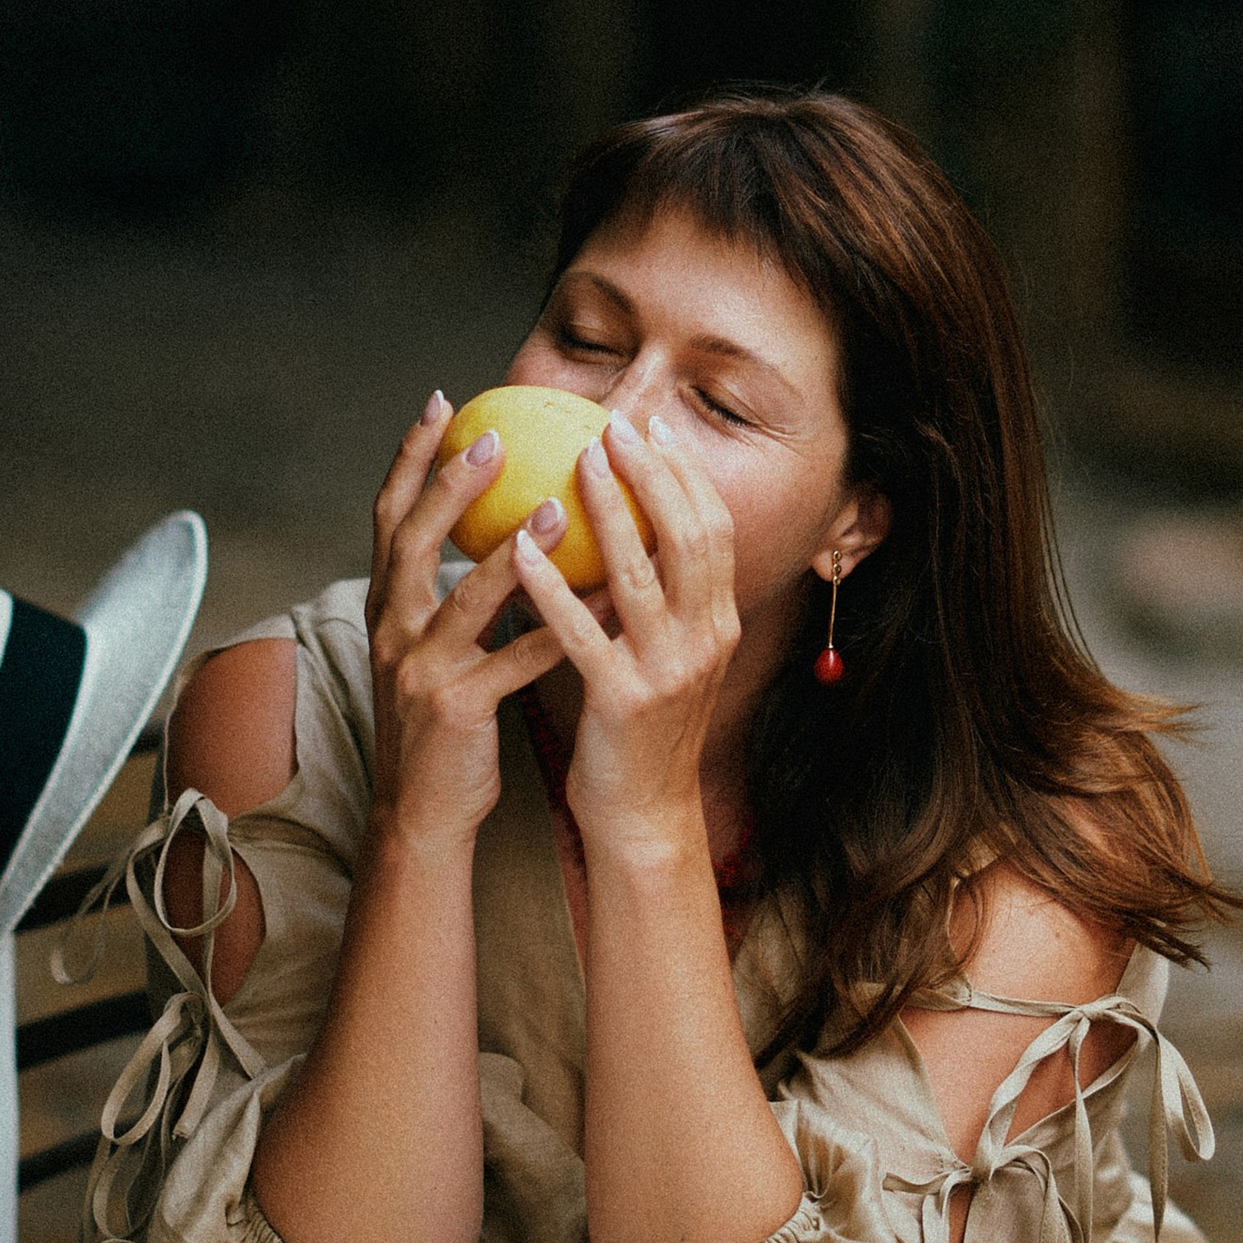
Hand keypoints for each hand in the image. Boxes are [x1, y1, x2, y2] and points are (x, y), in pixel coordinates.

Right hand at [365, 392, 551, 863]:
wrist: (421, 810)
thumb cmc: (443, 718)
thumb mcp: (438, 644)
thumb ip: (461, 589)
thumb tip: (512, 524)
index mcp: (387, 605)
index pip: (391, 515)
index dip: (410, 456)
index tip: (441, 402)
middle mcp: (392, 628)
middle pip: (412, 540)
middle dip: (449, 484)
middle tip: (494, 436)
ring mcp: (419, 669)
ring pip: (466, 599)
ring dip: (514, 552)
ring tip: (561, 509)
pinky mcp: (455, 709)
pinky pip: (513, 662)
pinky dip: (555, 630)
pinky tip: (601, 602)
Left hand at [511, 412, 738, 867]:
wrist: (644, 817)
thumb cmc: (642, 730)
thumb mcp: (670, 656)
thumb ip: (663, 598)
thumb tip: (634, 528)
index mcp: (719, 623)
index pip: (715, 528)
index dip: (687, 472)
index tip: (655, 426)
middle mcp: (706, 639)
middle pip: (689, 536)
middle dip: (654, 472)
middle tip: (615, 425)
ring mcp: (668, 670)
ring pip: (641, 573)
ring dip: (609, 509)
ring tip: (575, 460)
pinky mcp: (623, 700)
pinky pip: (583, 631)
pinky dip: (554, 586)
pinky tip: (523, 550)